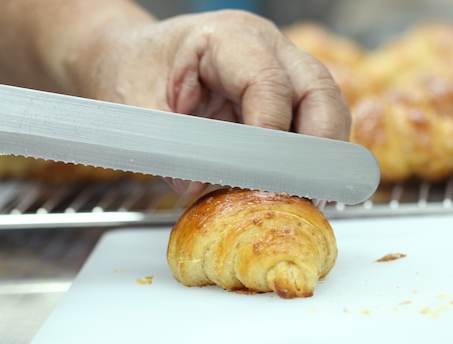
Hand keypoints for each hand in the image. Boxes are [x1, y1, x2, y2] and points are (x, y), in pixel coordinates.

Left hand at [64, 10, 350, 196]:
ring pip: (324, 105)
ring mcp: (277, 68)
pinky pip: (308, 121)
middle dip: (320, 146)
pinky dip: (308, 156)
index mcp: (226, 37)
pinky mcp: (279, 94)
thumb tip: (196, 184)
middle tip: (310, 194)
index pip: (267, 83)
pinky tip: (297, 186)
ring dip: (321, 155)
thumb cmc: (130, 70)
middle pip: (318, 89)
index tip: (265, 178)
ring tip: (309, 198)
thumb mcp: (135, 106)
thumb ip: (166, 144)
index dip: (272, 133)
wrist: (127, 59)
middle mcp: (264, 47)